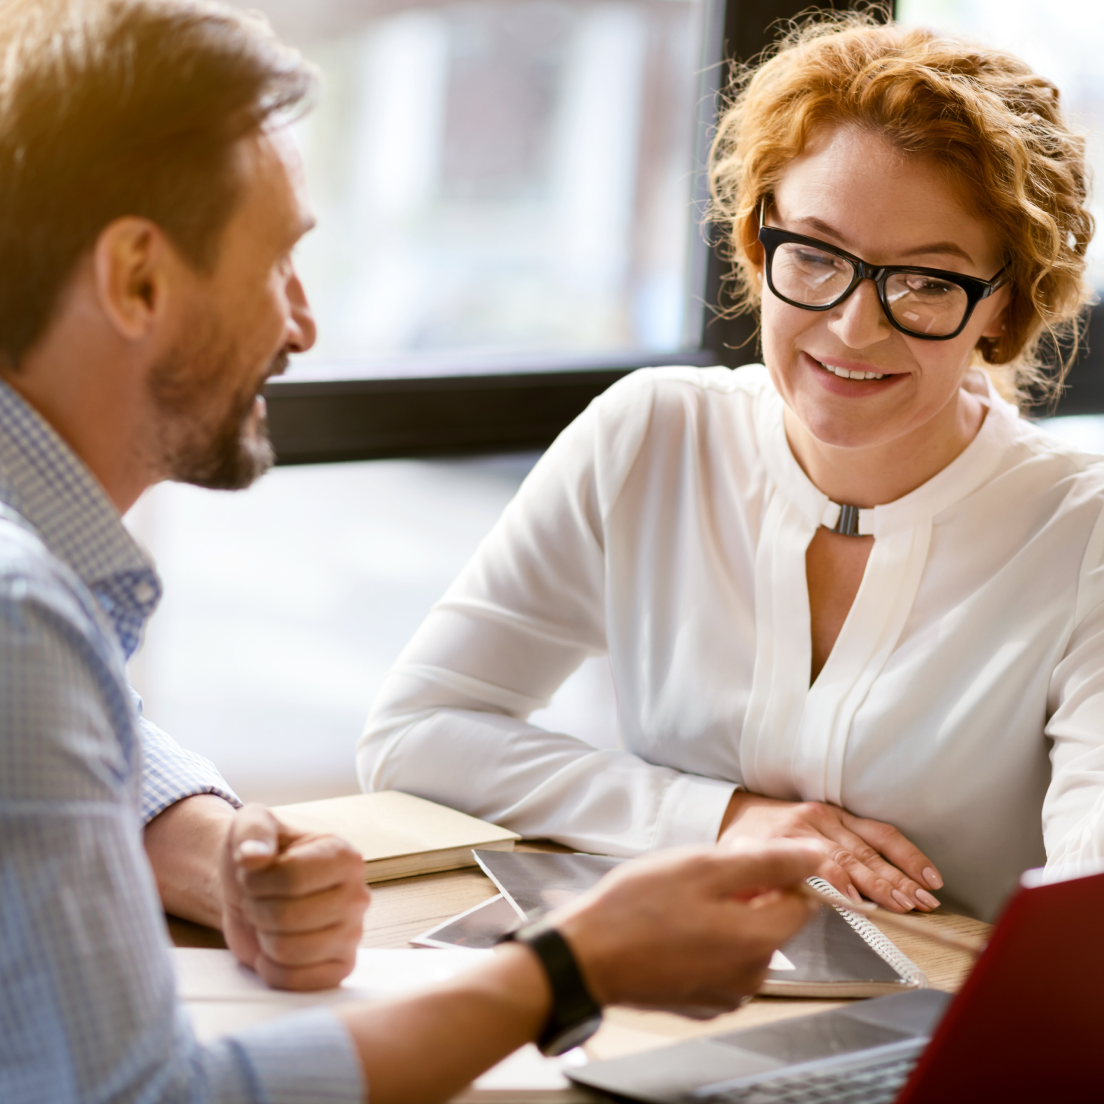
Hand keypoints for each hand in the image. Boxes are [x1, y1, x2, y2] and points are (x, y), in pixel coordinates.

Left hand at [220, 803, 371, 989]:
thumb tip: (253, 856)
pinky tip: (273, 948)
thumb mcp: (250, 825)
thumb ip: (252, 832)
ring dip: (263, 937)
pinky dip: (271, 968)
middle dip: (257, 909)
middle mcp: (358, 895)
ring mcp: (353, 934)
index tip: (253, 873)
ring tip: (269, 921)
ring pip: (287, 951)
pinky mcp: (341, 967)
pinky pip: (295, 981)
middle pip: (286, 917)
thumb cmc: (259, 857)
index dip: (256, 881)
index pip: (291, 879)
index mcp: (344, 855)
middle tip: (259, 899)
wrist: (255, 890)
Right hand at [550, 840, 820, 1015]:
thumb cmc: (635, 910)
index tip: (738, 859)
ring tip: (678, 902)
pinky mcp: (702, 1002)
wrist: (586, 957)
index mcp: (759, 940)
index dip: (774, 871)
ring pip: (744, 940)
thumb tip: (814, 855)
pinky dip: (705, 941)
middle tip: (698, 876)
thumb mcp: (704, 866)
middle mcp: (752, 975)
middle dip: (745, 893)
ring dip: (723, 915)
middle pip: (772, 920)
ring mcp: (726, 994)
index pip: (803, 899)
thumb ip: (767, 861)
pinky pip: (721, 962)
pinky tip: (671, 927)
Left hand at [718, 792, 942, 913]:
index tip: (859, 905)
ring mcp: (828, 818)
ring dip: (903, 872)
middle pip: (854, 856)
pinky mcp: (840, 814)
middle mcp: (811, 825)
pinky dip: (904, 852)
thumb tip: (783, 915)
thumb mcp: (740, 869)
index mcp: (784, 840)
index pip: (820, 863)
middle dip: (886, 883)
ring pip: (872, 845)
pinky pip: (877, 831)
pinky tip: (925, 872)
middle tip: (910, 906)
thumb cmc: (740, 847)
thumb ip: (762, 889)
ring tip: (926, 894)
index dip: (841, 884)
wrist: (735, 810)